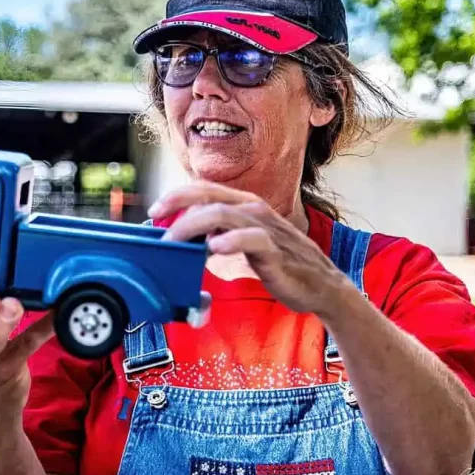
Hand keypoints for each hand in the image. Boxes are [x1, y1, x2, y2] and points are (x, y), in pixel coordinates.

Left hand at [152, 181, 358, 318]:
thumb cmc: (279, 262)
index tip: (155, 211)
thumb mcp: (244, 242)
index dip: (177, 195)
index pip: (205, 189)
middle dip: (177, 205)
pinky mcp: (276, 251)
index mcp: (245, 205)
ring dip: (193, 225)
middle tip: (157, 221)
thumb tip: (184, 237)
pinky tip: (214, 249)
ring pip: (224, 214)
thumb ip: (218, 234)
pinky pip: (252, 239)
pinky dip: (231, 241)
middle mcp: (254, 210)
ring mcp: (266, 229)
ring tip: (175, 239)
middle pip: (209, 196)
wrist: (320, 285)